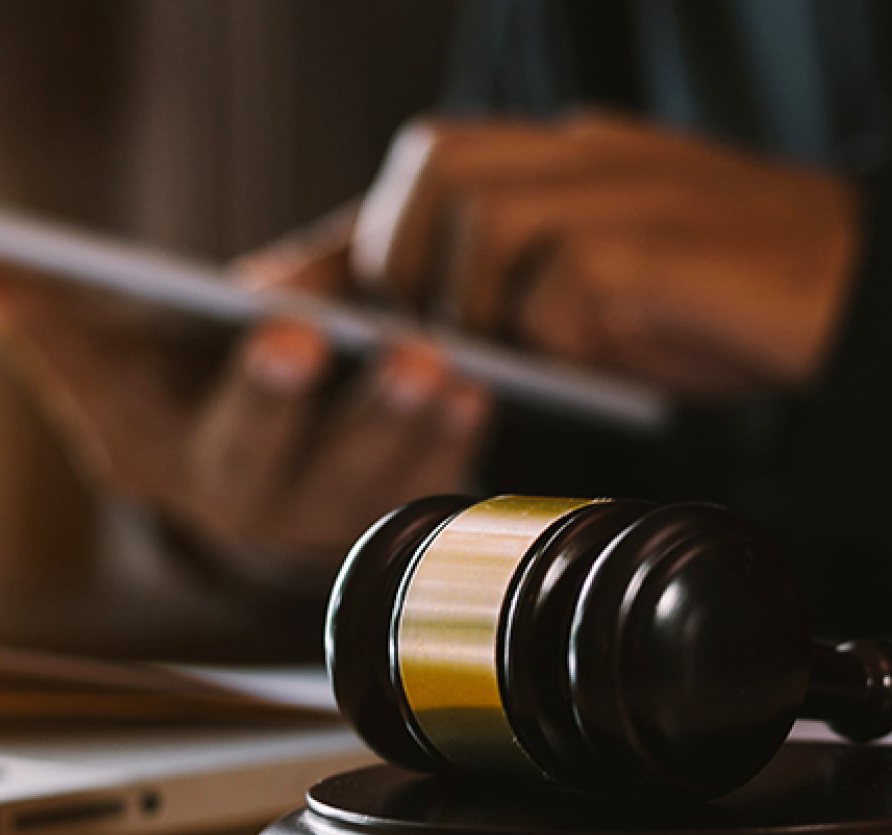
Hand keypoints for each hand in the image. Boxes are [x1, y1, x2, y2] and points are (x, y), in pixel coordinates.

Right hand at [0, 219, 489, 575]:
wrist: (290, 448)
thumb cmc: (209, 373)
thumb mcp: (142, 341)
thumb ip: (70, 310)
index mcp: (140, 443)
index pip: (83, 384)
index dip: (56, 337)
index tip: (31, 277)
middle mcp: (218, 499)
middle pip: (238, 459)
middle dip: (264, 401)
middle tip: (292, 336)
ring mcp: (304, 522)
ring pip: (346, 486)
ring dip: (386, 422)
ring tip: (423, 360)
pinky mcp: (383, 525)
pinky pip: (418, 495)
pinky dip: (447, 446)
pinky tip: (470, 392)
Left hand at [350, 112, 860, 394]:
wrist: (847, 293)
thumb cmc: (712, 304)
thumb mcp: (588, 287)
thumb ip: (508, 283)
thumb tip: (416, 327)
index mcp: (561, 157)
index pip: (428, 161)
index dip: (366, 229)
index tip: (316, 292)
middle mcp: (587, 155)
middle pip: (438, 160)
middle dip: (403, 255)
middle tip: (424, 332)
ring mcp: (626, 189)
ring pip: (488, 216)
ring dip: (474, 301)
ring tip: (509, 352)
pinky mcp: (661, 245)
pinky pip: (566, 283)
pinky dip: (559, 337)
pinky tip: (594, 358)